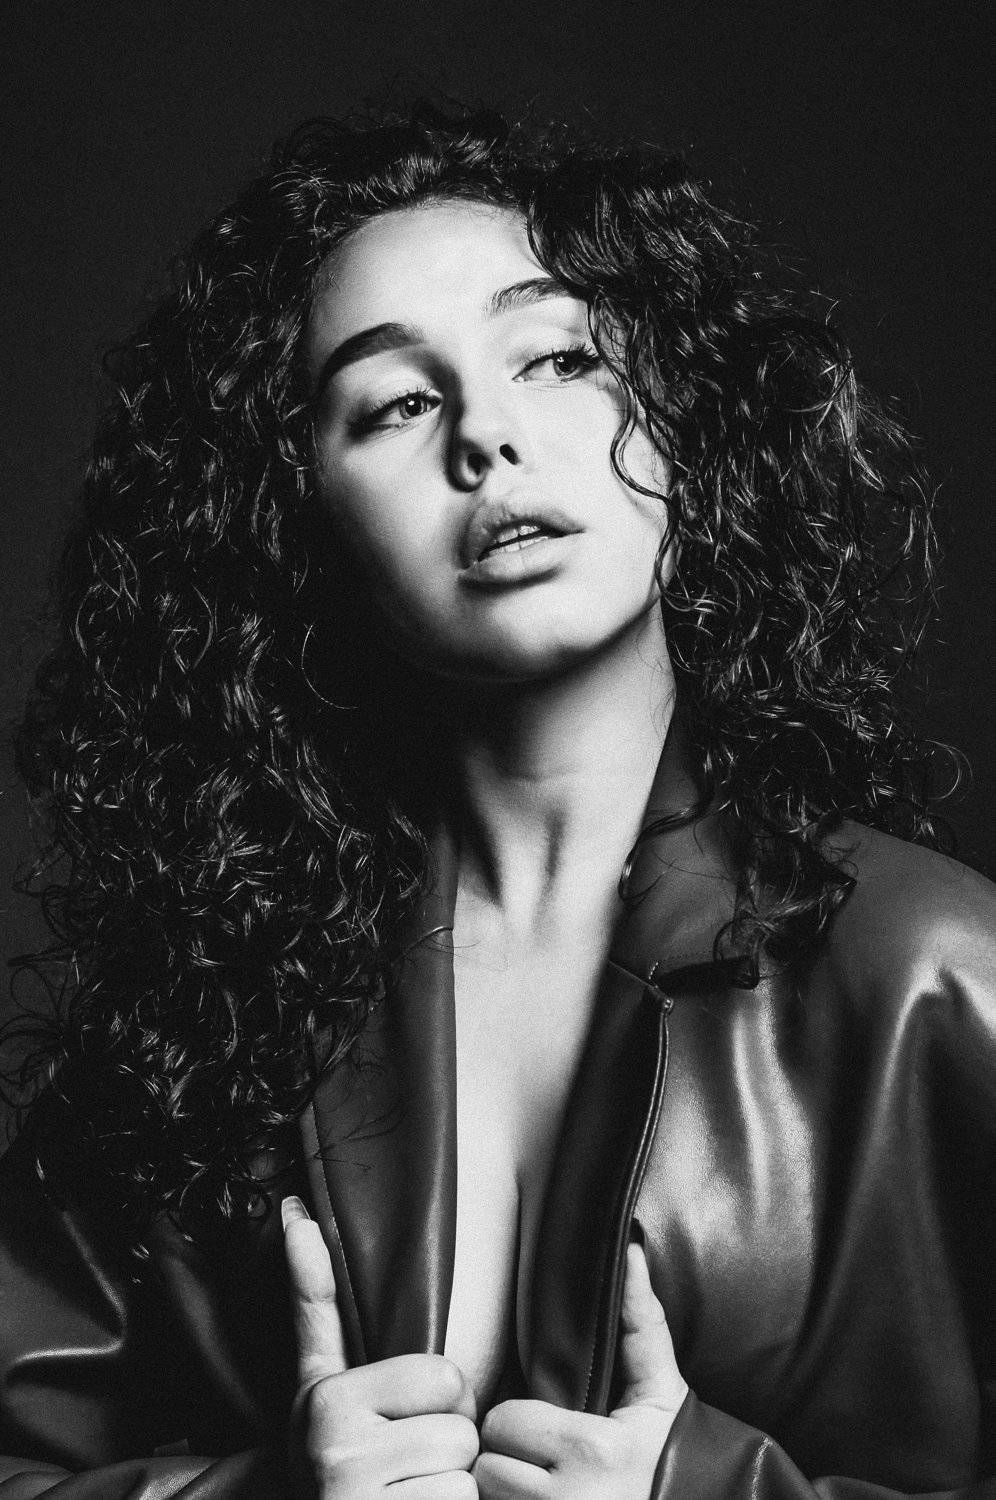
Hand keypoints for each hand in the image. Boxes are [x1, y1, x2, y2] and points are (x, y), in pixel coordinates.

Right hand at [282, 1196, 479, 1498]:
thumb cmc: (331, 1454)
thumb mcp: (319, 1380)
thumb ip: (316, 1300)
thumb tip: (297, 1214)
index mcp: (328, 1401)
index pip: (447, 1378)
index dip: (441, 1402)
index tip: (402, 1421)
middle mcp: (336, 1455)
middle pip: (460, 1430)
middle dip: (446, 1449)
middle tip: (407, 1464)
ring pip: (466, 1476)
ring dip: (450, 1489)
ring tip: (410, 1492)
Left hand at [474, 1241, 687, 1498]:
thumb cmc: (677, 1453)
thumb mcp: (662, 1386)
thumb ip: (639, 1319)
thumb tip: (629, 1248)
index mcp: (593, 1448)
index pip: (504, 1422)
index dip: (514, 1420)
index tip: (535, 1422)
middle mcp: (570, 1499)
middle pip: (489, 1467)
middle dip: (504, 1457)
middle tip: (531, 1455)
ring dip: (503, 1491)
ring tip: (531, 1481)